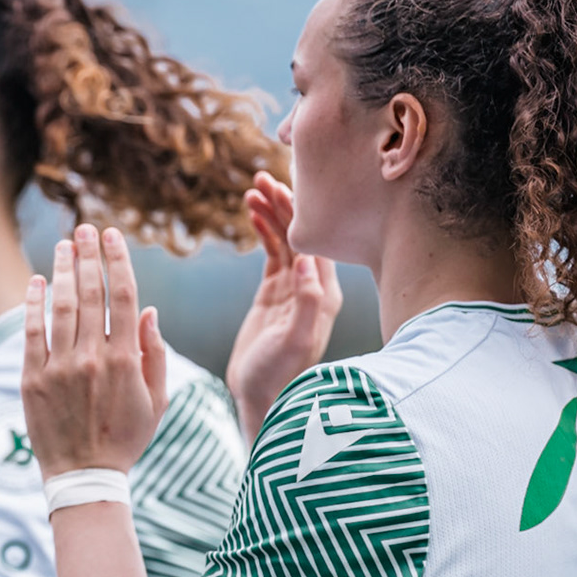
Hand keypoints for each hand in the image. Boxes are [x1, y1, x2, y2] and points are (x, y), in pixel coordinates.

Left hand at [22, 223, 167, 479]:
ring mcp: (60, 368)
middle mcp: (93, 358)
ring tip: (63, 245)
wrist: (84, 476)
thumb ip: (154, 353)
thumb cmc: (125, 439)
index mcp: (126, 360)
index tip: (112, 236)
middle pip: (90, 294)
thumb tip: (151, 311)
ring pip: (60, 307)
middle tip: (85, 228)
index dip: (117, 261)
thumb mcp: (156, 400)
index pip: (124, 297)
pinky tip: (36, 281)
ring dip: (61, 271)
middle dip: (88, 256)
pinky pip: (32, 333)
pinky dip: (33, 304)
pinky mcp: (33, 379)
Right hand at [224, 173, 341, 441]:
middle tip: (262, 178)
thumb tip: (306, 259)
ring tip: (251, 190)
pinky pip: (271, 254)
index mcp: (325, 295)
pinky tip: (251, 213)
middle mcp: (314, 288)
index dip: (300, 213)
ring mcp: (293, 289)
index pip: (316, 243)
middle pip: (302, 235)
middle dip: (284, 205)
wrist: (261, 398)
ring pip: (285, 240)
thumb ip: (307, 302)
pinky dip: (263, 232)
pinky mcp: (273, 295)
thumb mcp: (295, 342)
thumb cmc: (279, 376)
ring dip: (270, 214)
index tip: (283, 187)